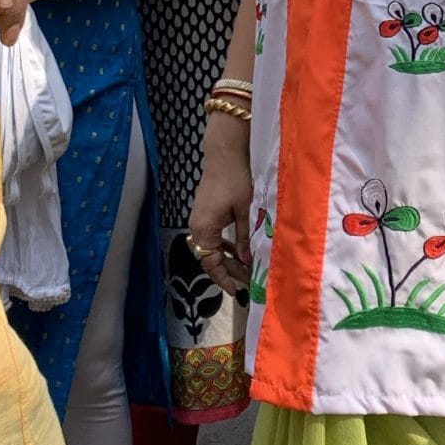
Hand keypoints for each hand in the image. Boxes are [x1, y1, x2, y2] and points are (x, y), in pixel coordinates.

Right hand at [188, 122, 253, 292]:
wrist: (224, 154)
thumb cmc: (235, 180)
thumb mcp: (243, 211)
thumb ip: (243, 238)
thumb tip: (246, 261)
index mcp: (204, 229)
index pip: (211, 263)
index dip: (224, 278)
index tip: (236, 290)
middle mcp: (197, 227)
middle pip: (210, 258)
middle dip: (228, 270)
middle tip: (247, 280)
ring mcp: (199, 220)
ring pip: (211, 248)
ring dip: (226, 259)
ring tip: (244, 269)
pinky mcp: (204, 213)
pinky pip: (212, 237)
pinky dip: (223, 246)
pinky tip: (237, 251)